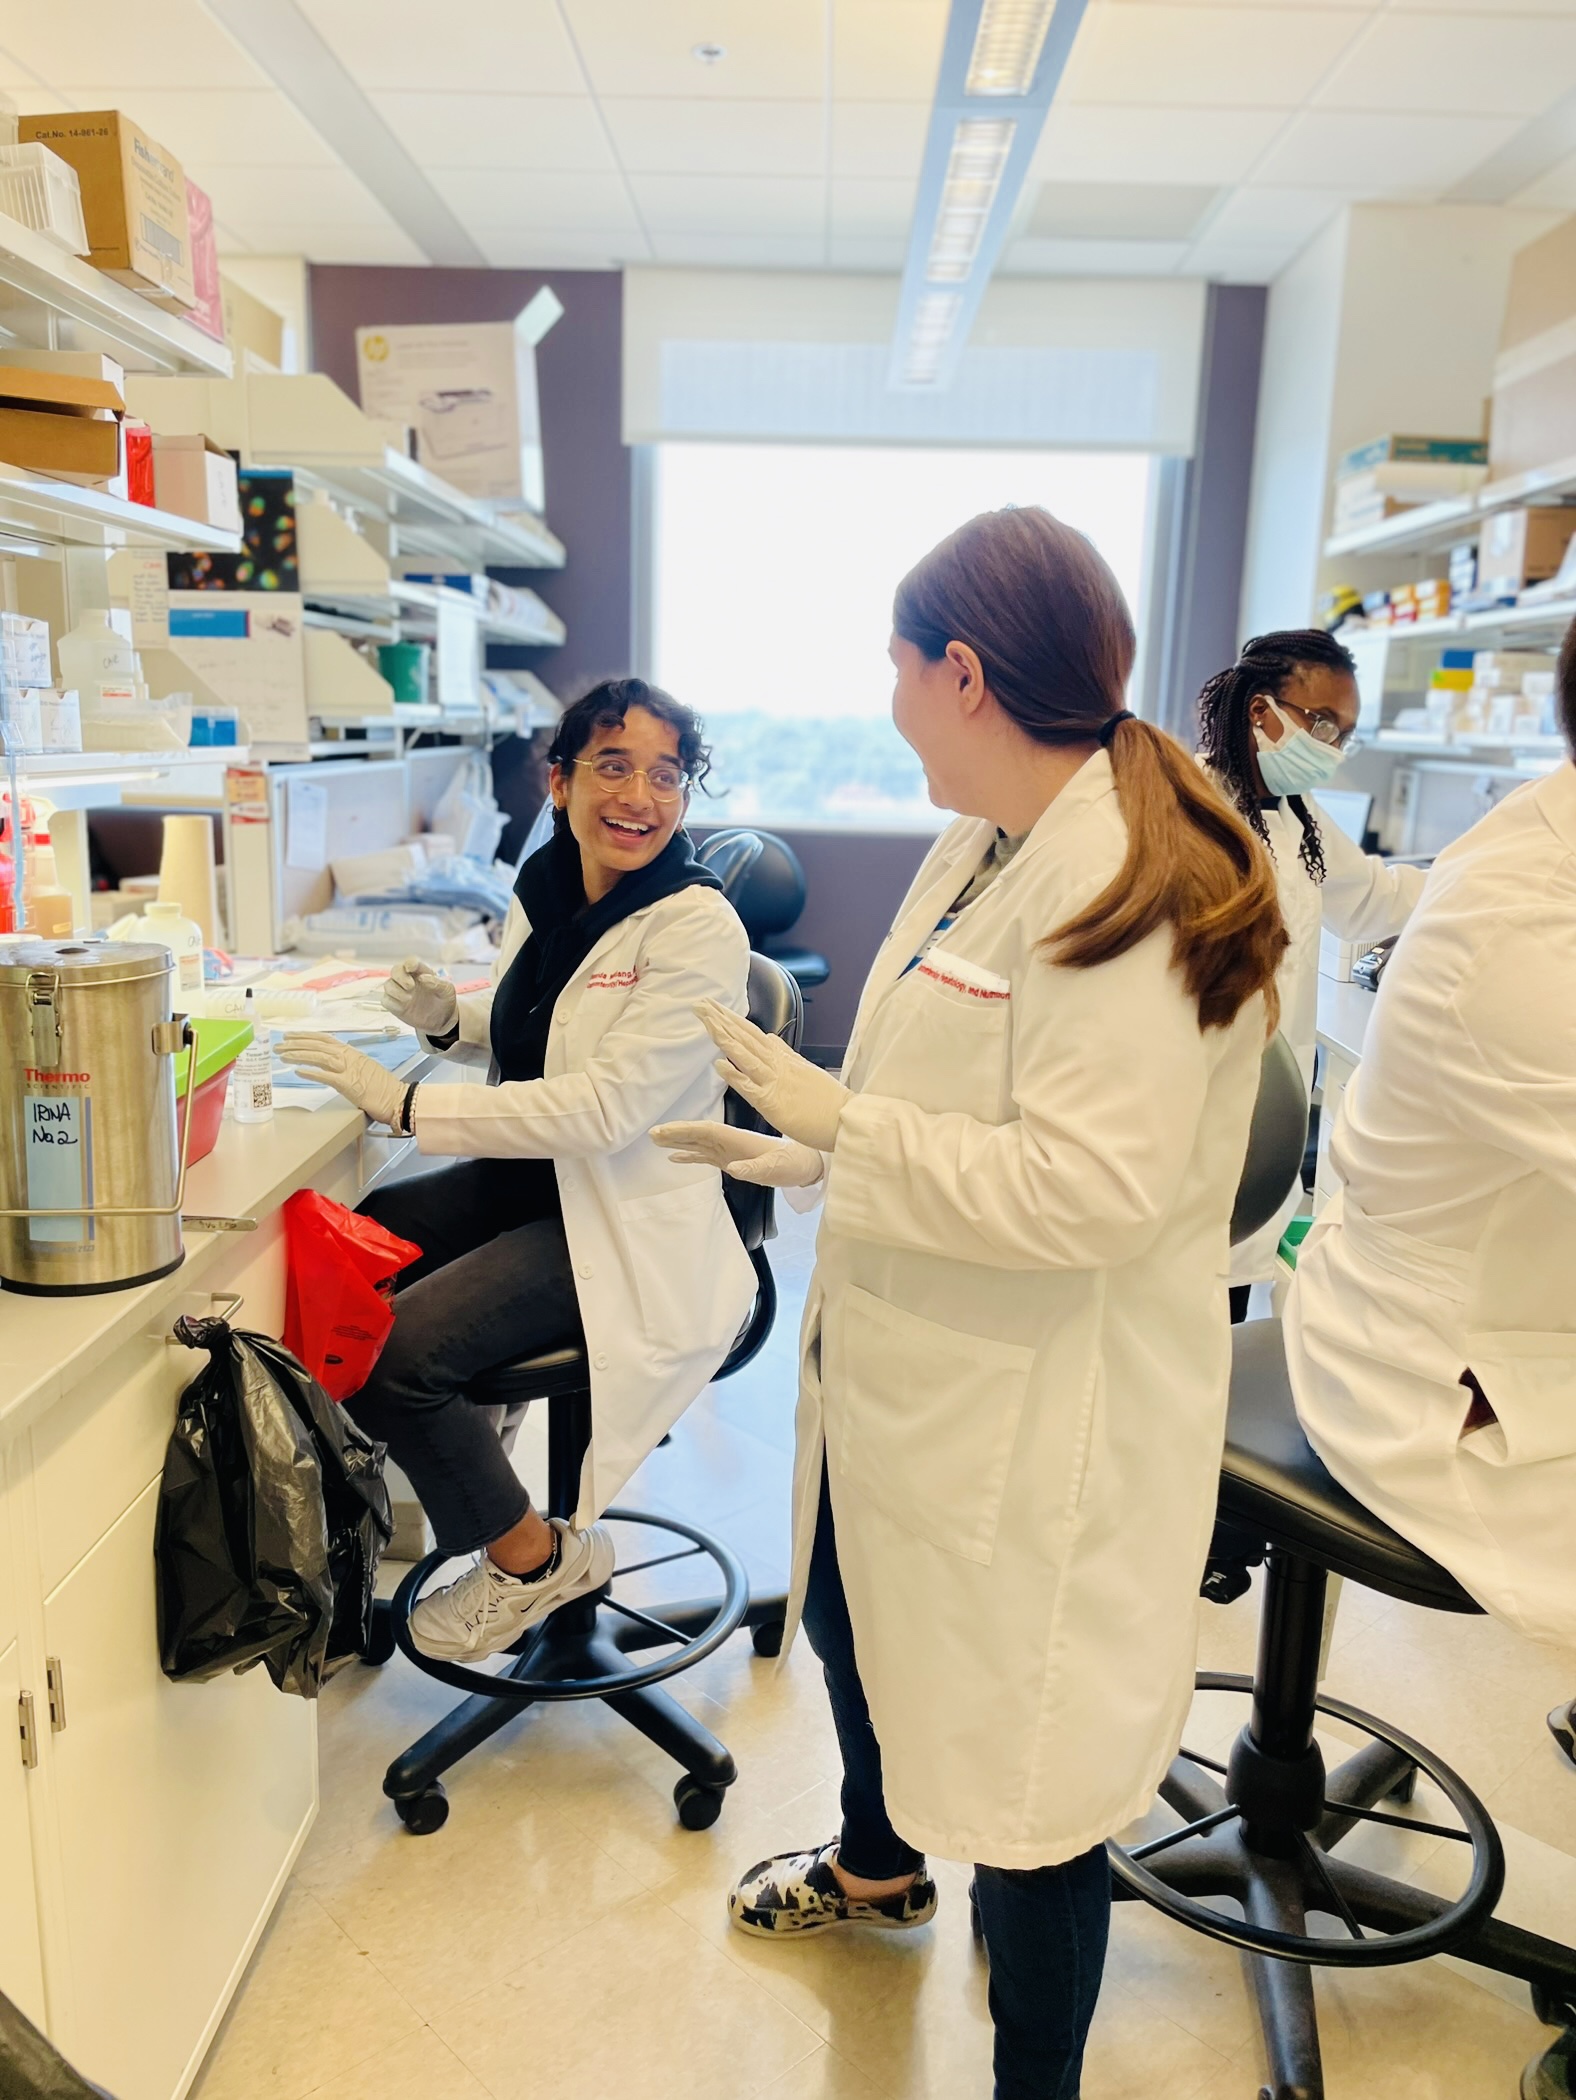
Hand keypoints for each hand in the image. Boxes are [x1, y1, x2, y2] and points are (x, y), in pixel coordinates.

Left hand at [280, 1034, 405, 1125]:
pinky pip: (326, 1076)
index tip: (291, 1036)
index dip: (306, 1036)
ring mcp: (349, 1070)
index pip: (325, 1039)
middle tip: (279, 1045)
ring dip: (298, 1055)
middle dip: (296, 1044)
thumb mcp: (365, 1069)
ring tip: (283, 1055)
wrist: (399, 1099)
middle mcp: (349, 1057)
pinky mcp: (349, 1084)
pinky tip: (298, 1071)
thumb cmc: (384, 1088)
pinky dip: (311, 1072)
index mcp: (352, 1053)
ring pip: (319, 1057)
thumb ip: (350, 1065)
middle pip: (318, 1045)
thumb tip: (335, 1065)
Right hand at [382, 957, 457, 1035]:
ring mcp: (400, 992)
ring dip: (396, 990)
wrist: (442, 1019)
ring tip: (409, 998)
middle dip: (400, 976)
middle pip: (395, 970)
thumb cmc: (445, 1000)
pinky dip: (391, 1001)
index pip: (411, 962)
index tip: (412, 968)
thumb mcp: (447, 990)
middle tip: (411, 986)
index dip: (410, 963)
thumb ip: (437, 982)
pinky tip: (402, 1006)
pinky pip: (385, 1000)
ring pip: (388, 985)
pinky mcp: (395, 1005)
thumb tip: (422, 978)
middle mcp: (408, 980)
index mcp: (421, 972)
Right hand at [652, 1122, 823, 1187]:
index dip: (685, 1130)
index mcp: (738, 1139)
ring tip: (657, 1141)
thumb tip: (733, 1169)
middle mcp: (730, 1142)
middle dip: (675, 1133)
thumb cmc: (793, 1163)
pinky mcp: (732, 1160)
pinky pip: (706, 1157)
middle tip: (652, 1133)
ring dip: (678, 1142)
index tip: (664, 1130)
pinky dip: (690, 1156)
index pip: (706, 1130)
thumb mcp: (776, 1168)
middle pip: (697, 1135)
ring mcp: (729, 1151)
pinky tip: (675, 1158)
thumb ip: (755, 1169)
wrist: (805, 1164)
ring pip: (699, 1144)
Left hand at [696, 998, 849, 1151]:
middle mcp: (777, 1065)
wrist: (845, 1119)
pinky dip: (735, 1074)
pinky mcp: (773, 1103)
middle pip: (745, 1038)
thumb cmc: (827, 1100)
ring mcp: (774, 1082)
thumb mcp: (805, 1069)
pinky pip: (750, 1087)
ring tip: (706, 1022)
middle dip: (721, 1021)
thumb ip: (785, 1053)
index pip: (752, 1033)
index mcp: (783, 1058)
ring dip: (724, 1038)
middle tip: (701, 1005)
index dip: (731, 1019)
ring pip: (745, 1056)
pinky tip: (719, 1064)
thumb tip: (769, 1037)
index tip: (713, 1007)